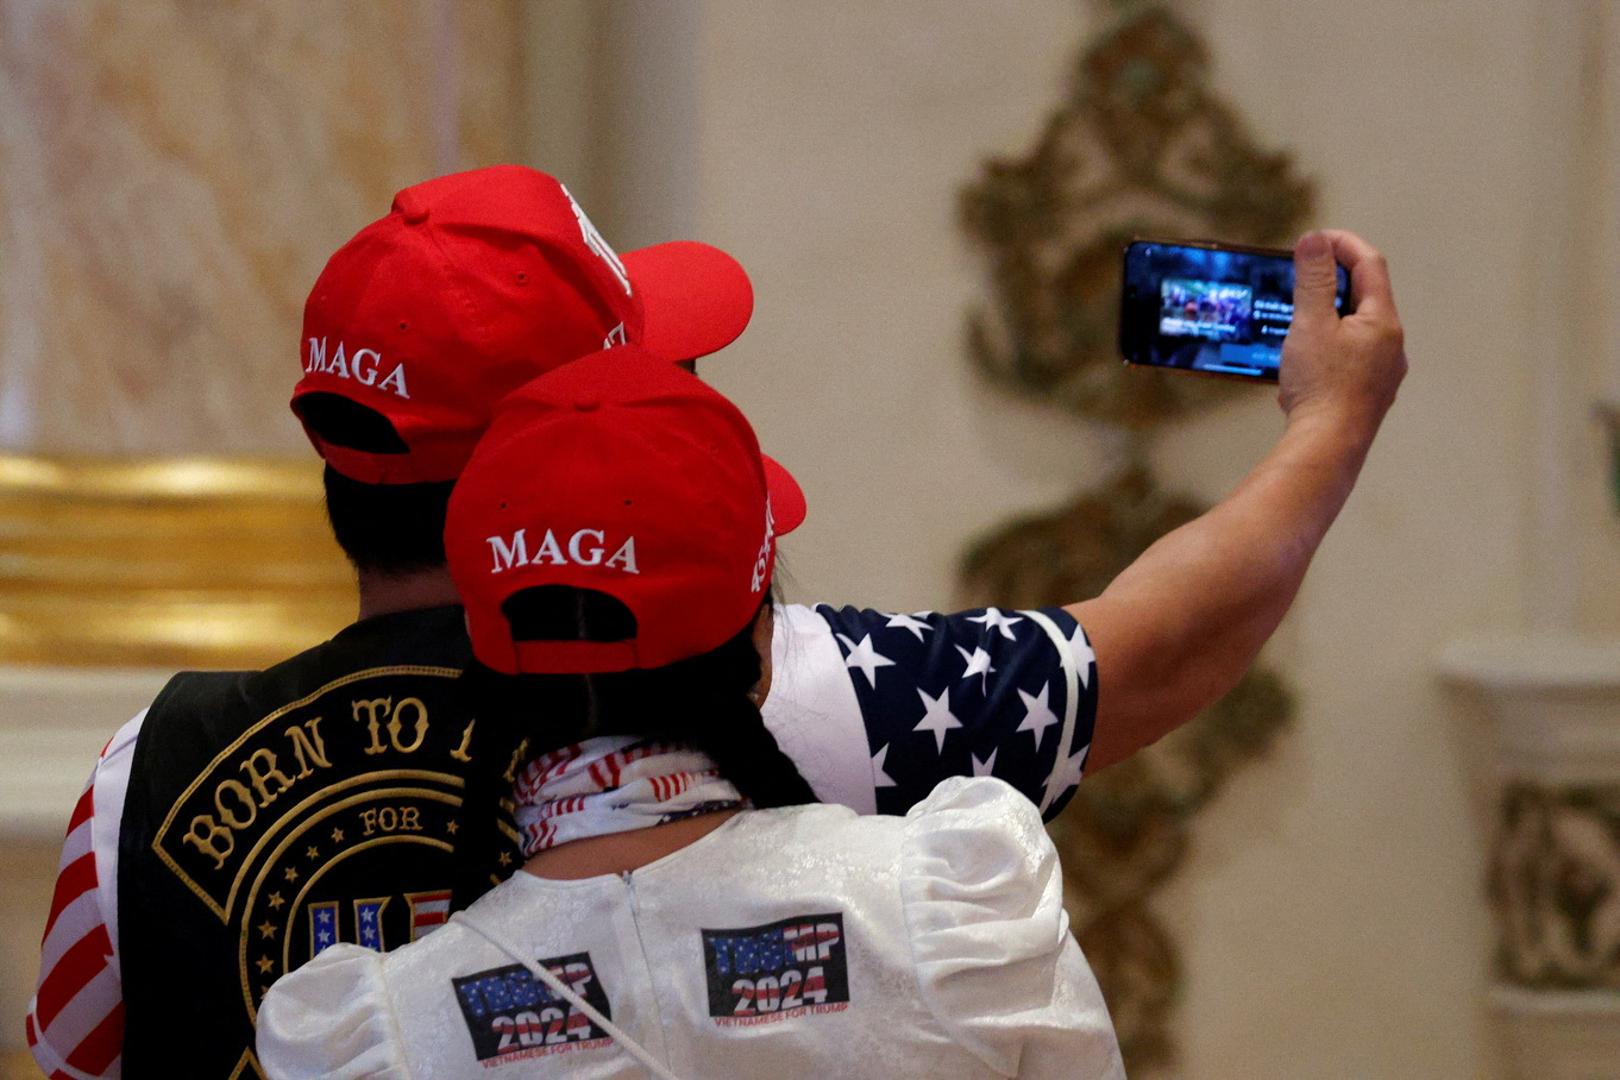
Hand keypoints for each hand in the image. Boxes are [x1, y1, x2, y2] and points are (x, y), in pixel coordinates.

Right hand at [1277, 230, 1407, 433]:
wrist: (1327, 447)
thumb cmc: (1321, 386)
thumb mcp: (1310, 324)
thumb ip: (1312, 280)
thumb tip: (1314, 241)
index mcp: (1383, 322)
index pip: (1370, 265)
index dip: (1343, 244)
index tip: (1316, 239)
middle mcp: (1391, 346)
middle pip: (1366, 298)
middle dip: (1334, 281)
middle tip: (1302, 275)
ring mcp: (1382, 373)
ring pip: (1358, 330)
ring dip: (1330, 317)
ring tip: (1299, 319)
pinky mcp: (1367, 396)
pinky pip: (1351, 359)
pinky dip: (1329, 347)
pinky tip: (1305, 362)